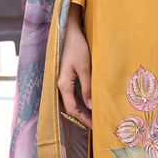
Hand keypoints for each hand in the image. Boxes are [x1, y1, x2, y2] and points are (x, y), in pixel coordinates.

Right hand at [58, 9, 91, 129]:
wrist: (70, 31)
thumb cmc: (77, 47)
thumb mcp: (85, 68)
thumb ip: (88, 88)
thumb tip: (91, 106)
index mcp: (63, 84)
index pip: (72, 109)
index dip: (84, 119)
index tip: (96, 126)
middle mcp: (61, 85)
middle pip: (71, 108)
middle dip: (83, 117)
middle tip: (97, 125)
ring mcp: (63, 81)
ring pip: (72, 101)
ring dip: (83, 110)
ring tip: (95, 117)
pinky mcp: (68, 76)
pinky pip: (74, 94)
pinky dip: (82, 101)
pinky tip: (91, 103)